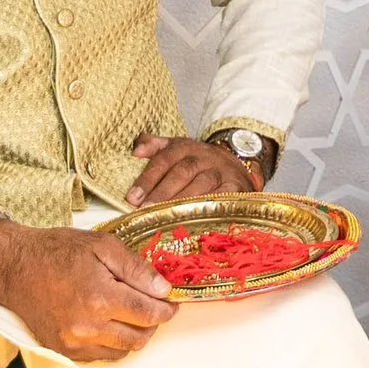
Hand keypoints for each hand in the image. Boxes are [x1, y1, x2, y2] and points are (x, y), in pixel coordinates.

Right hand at [0, 213, 173, 364]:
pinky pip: (100, 356)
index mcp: (100, 298)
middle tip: (152, 306)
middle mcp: (87, 327)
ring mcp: (73, 343)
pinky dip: (112, 343)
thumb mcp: (102, 245)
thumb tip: (163, 290)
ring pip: (122, 351)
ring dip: (133, 335)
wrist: (14, 268)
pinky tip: (108, 323)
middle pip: (139, 338)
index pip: (149, 315)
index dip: (166, 309)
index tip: (170, 302)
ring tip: (130, 313)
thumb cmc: (57, 251)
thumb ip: (136, 268)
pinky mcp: (63, 351)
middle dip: (152, 323)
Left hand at [127, 132, 262, 206]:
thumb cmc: (197, 161)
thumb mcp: (176, 148)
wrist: (236, 162)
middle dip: (162, 193)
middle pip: (182, 173)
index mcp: (185, 147)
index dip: (147, 178)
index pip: (163, 160)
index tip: (132, 197)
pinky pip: (220, 199)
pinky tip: (193, 221)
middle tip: (145, 211)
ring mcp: (220, 172)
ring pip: (201, 185)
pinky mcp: (235, 188)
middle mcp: (204, 158)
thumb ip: (154, 146)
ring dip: (182, 203)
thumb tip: (135, 150)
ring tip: (164, 219)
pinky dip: (207, 209)